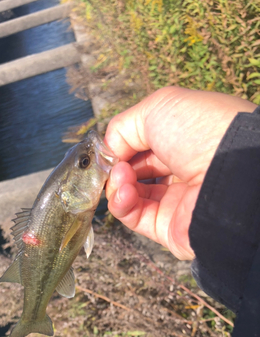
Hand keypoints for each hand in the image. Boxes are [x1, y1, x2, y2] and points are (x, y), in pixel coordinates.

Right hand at [105, 86, 256, 259]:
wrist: (229, 173)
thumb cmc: (200, 131)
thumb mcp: (159, 108)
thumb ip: (124, 127)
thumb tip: (108, 151)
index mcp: (185, 142)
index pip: (144, 146)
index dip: (122, 147)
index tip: (109, 148)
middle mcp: (181, 171)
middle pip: (135, 171)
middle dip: (117, 166)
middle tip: (113, 164)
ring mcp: (175, 201)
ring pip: (130, 195)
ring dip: (117, 184)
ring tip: (121, 177)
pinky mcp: (168, 228)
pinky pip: (134, 217)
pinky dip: (121, 204)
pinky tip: (124, 191)